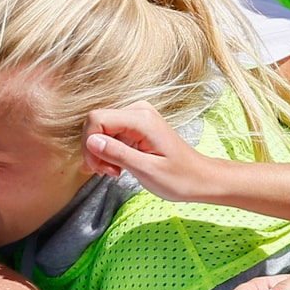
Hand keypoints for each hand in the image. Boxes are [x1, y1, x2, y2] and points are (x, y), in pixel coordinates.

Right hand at [81, 103, 222, 202]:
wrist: (200, 178)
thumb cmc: (179, 178)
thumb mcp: (146, 170)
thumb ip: (117, 153)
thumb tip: (91, 141)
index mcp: (141, 119)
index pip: (96, 119)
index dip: (89, 144)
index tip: (100, 168)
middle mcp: (139, 111)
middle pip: (97, 123)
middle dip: (95, 150)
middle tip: (108, 173)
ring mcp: (139, 116)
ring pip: (102, 129)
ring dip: (102, 153)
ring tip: (115, 172)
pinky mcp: (138, 125)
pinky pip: (112, 133)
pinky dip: (110, 151)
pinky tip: (118, 166)